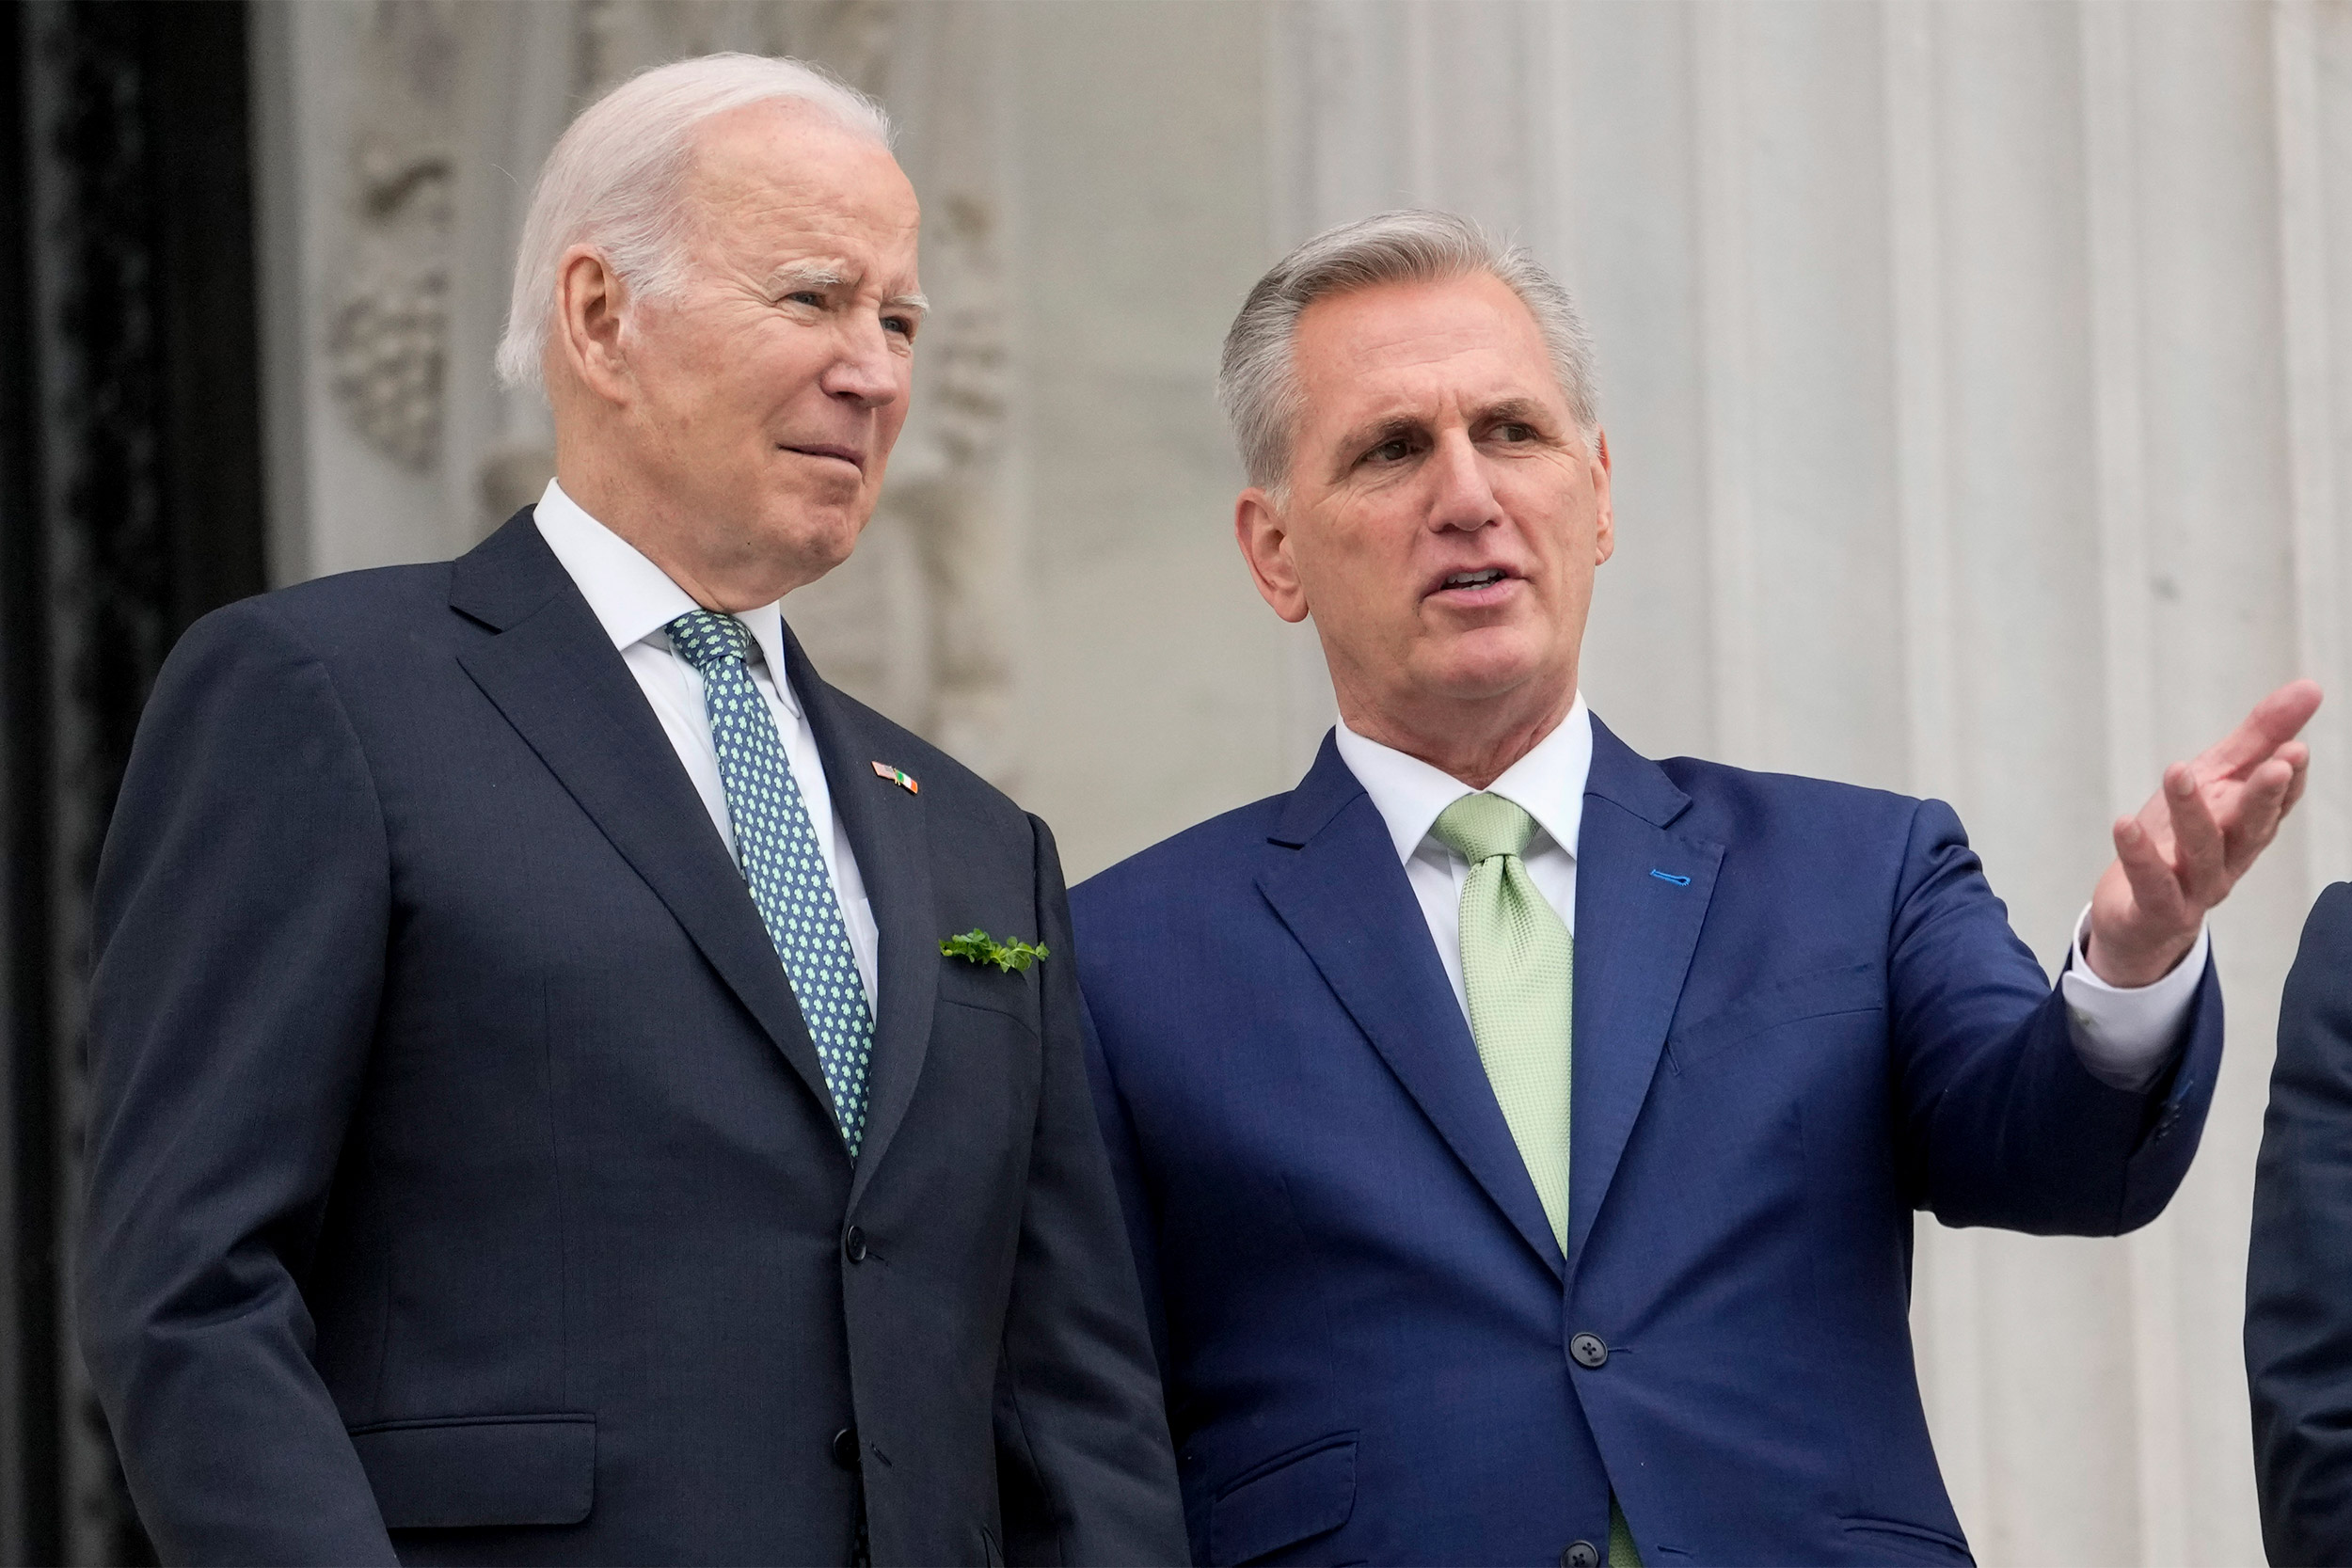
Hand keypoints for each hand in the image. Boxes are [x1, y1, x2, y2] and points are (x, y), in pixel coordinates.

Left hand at [2086, 679, 2321, 985]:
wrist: (2136, 917)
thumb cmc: (2180, 840)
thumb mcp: (2215, 781)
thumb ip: (2259, 738)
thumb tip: (2310, 687)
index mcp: (2247, 826)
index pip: (2278, 803)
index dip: (2289, 778)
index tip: (2295, 746)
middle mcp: (2230, 859)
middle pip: (2252, 828)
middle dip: (2265, 796)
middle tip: (2276, 764)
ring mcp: (2195, 888)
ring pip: (2202, 852)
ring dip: (2193, 813)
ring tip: (2178, 771)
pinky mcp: (2156, 910)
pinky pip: (2151, 884)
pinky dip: (2139, 855)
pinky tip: (2124, 824)